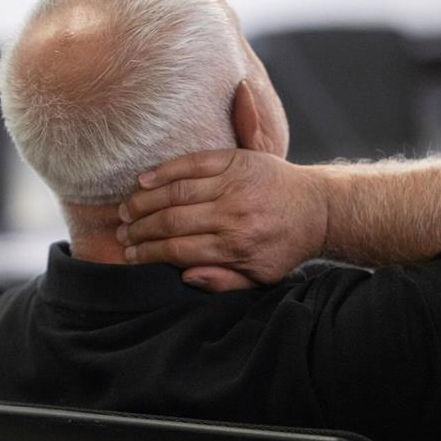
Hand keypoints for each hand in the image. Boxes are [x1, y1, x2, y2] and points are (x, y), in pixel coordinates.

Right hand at [116, 149, 327, 289]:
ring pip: (176, 191)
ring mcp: (234, 184)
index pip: (178, 249)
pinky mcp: (236, 160)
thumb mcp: (259, 276)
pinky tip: (143, 181)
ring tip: (125, 210)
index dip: (148, 252)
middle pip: (171, 221)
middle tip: (122, 232)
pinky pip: (191, 163)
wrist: (317, 209)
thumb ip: (222, 281)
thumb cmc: (282, 246)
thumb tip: (185, 275)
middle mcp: (233, 214)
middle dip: (140, 228)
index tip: (130, 254)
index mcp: (236, 246)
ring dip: (144, 201)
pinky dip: (163, 171)